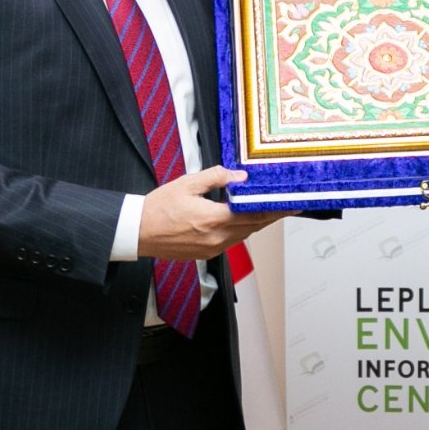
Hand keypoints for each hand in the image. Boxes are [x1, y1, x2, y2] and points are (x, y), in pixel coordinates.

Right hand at [137, 167, 290, 258]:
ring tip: (267, 211)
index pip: (253, 214)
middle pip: (253, 227)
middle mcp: (216, 238)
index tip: (290, 204)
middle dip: (270, 216)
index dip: (274, 210)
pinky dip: (240, 231)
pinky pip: (230, 242)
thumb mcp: (187, 184)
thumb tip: (240, 176)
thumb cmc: (158, 208)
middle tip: (286, 206)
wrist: (138, 232)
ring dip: (256, 223)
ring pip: (243, 235)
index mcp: (213, 219)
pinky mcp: (205, 254)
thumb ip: (216, 177)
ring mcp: (211, 248)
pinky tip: (242, 220)